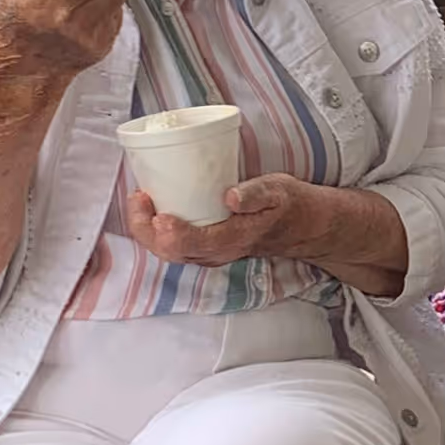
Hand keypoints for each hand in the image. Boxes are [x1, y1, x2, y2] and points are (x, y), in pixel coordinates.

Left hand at [123, 171, 323, 268]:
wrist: (305, 227)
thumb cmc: (289, 205)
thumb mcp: (279, 190)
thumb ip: (255, 194)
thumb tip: (229, 196)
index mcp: (231, 239)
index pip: (185, 245)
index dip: (160, 229)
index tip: (152, 202)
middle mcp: (216, 253)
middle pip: (167, 252)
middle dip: (143, 227)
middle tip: (139, 195)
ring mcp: (211, 254)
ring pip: (168, 252)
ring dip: (147, 229)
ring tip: (141, 199)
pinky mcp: (208, 248)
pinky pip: (175, 247)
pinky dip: (158, 230)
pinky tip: (155, 209)